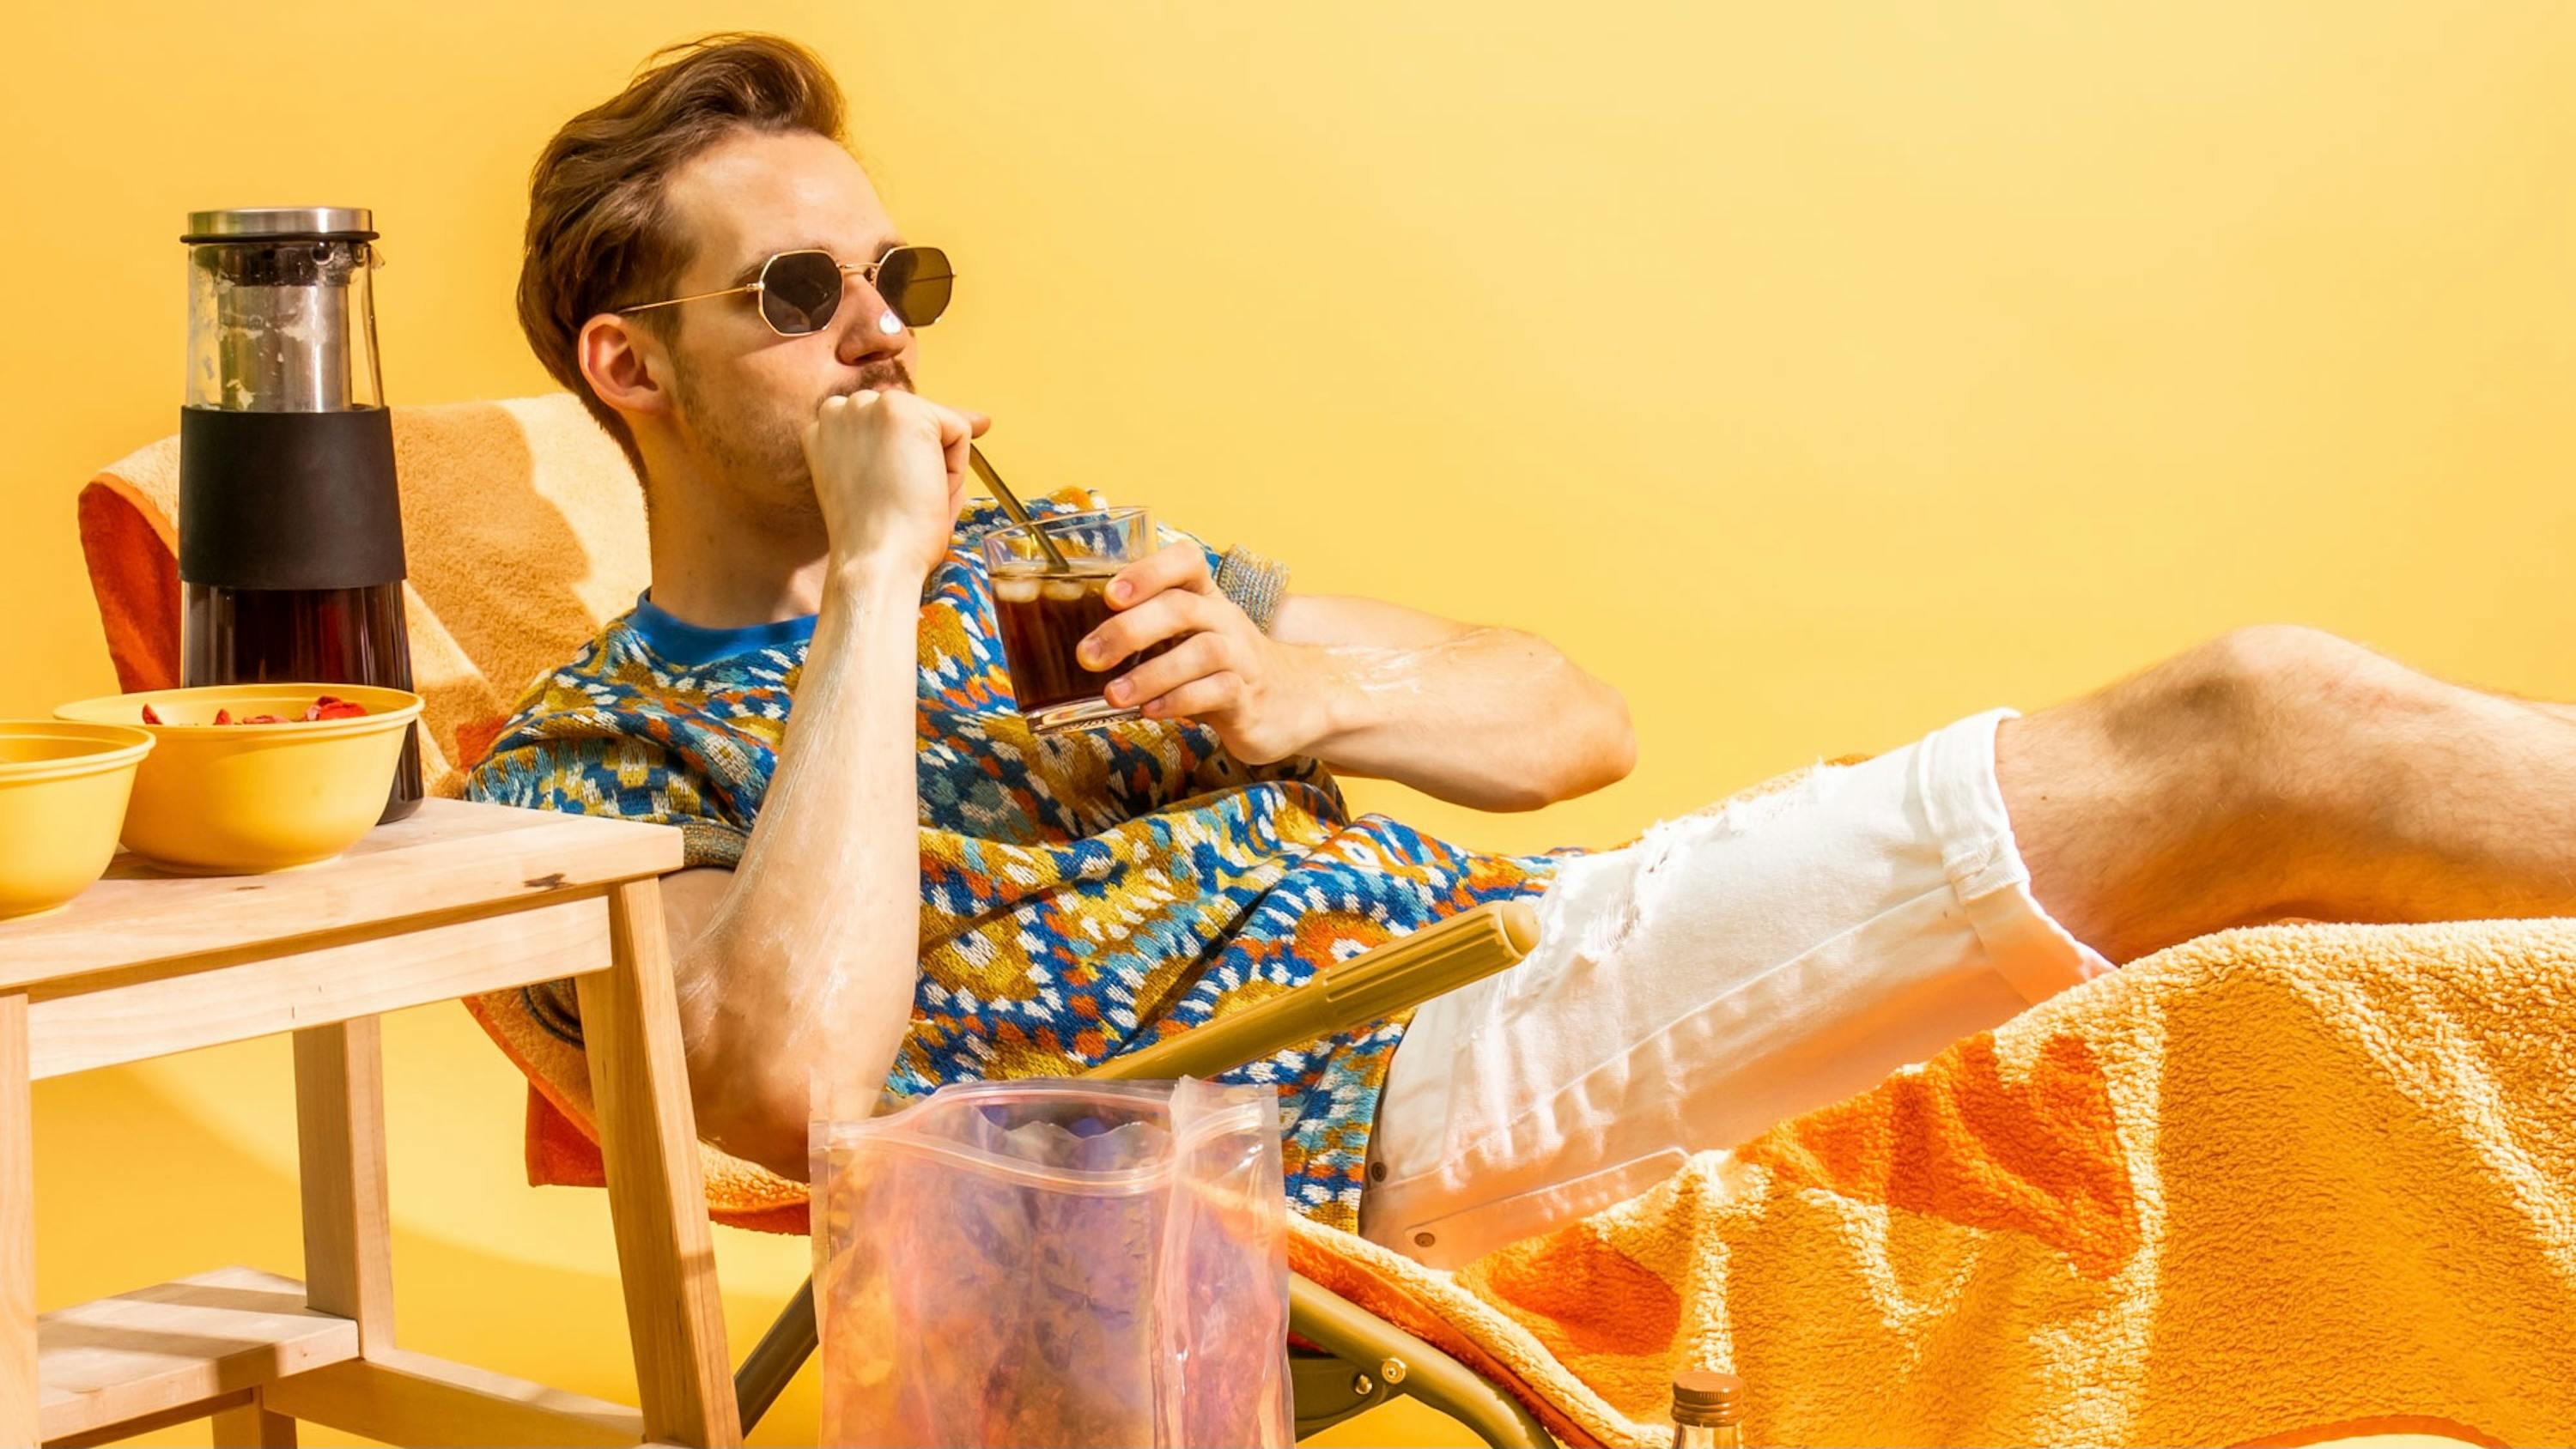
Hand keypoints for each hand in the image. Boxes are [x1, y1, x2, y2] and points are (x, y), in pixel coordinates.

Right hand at [801, 389, 989, 576]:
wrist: (876, 560)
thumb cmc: (884, 537)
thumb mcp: (888, 481)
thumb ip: (918, 445)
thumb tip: (983, 419)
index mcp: (825, 430)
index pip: (887, 427)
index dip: (909, 458)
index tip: (897, 490)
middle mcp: (840, 409)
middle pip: (915, 421)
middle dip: (924, 460)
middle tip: (901, 502)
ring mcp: (869, 406)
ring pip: (937, 426)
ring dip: (940, 464)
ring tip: (912, 497)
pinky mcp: (902, 411)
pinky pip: (958, 432)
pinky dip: (956, 468)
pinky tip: (927, 491)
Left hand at [1076, 542, 1328, 763]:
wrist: (1294, 701)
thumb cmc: (1224, 668)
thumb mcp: (1189, 640)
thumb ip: (1146, 633)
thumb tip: (1079, 642)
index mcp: (1206, 599)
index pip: (1187, 561)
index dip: (1149, 571)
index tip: (1111, 594)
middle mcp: (1225, 621)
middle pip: (1182, 608)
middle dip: (1129, 630)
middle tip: (1087, 656)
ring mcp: (1242, 659)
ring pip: (1201, 652)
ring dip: (1150, 673)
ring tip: (1113, 694)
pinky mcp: (1249, 699)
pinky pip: (1218, 692)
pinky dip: (1180, 701)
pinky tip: (1151, 711)